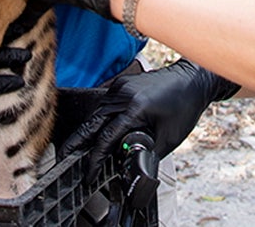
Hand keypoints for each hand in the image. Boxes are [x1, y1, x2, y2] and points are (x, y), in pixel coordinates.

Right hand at [58, 59, 239, 179]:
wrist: (192, 80)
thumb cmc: (184, 108)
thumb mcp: (168, 138)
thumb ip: (148, 154)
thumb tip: (131, 170)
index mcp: (135, 109)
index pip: (106, 138)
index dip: (95, 160)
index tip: (89, 174)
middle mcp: (123, 96)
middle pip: (91, 124)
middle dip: (76, 144)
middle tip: (63, 160)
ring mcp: (119, 88)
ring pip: (95, 115)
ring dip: (86, 133)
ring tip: (75, 151)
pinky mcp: (120, 85)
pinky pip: (104, 106)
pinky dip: (98, 121)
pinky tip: (93, 133)